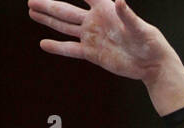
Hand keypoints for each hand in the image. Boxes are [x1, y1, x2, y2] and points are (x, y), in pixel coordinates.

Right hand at [28, 0, 168, 80]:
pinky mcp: (92, 54)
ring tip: (32, 12)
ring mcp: (92, 37)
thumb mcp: (140, 28)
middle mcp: (95, 20)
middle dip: (48, 5)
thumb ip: (128, 15)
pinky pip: (71, 49)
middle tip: (31, 0)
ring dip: (48, 20)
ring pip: (65, 27)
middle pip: (66, 10)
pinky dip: (58, 47)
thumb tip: (120, 1)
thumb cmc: (150, 42)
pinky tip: (44, 44)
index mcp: (106, 8)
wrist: (151, 64)